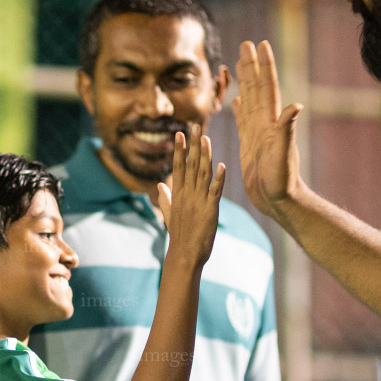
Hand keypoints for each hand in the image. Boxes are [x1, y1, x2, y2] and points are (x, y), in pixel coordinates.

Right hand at [161, 123, 225, 265]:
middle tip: (194, 126)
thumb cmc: (179, 236)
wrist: (184, 255)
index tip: (180, 133)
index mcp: (178, 194)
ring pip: (202, 173)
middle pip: (190, 164)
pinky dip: (219, 179)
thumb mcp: (170, 214)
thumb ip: (165, 198)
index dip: (180, 149)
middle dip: (192, 144)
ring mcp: (198, 201)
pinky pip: (215, 191)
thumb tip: (159, 185)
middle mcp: (187, 194)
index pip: (178, 167)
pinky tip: (222, 166)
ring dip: (204, 155)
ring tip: (206, 138)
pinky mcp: (210, 209)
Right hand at [233, 40, 305, 218]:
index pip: (267, 88)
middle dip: (252, 66)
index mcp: (271, 123)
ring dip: (245, 82)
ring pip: (249, 101)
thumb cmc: (281, 181)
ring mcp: (258, 134)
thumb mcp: (283, 155)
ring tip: (240, 64)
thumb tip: (297, 104)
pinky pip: (243, 121)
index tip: (260, 44)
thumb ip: (287, 130)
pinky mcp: (250, 146)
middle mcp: (266, 124)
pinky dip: (239, 109)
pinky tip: (236, 101)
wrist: (279, 201)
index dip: (264, 66)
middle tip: (246, 44)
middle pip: (257, 88)